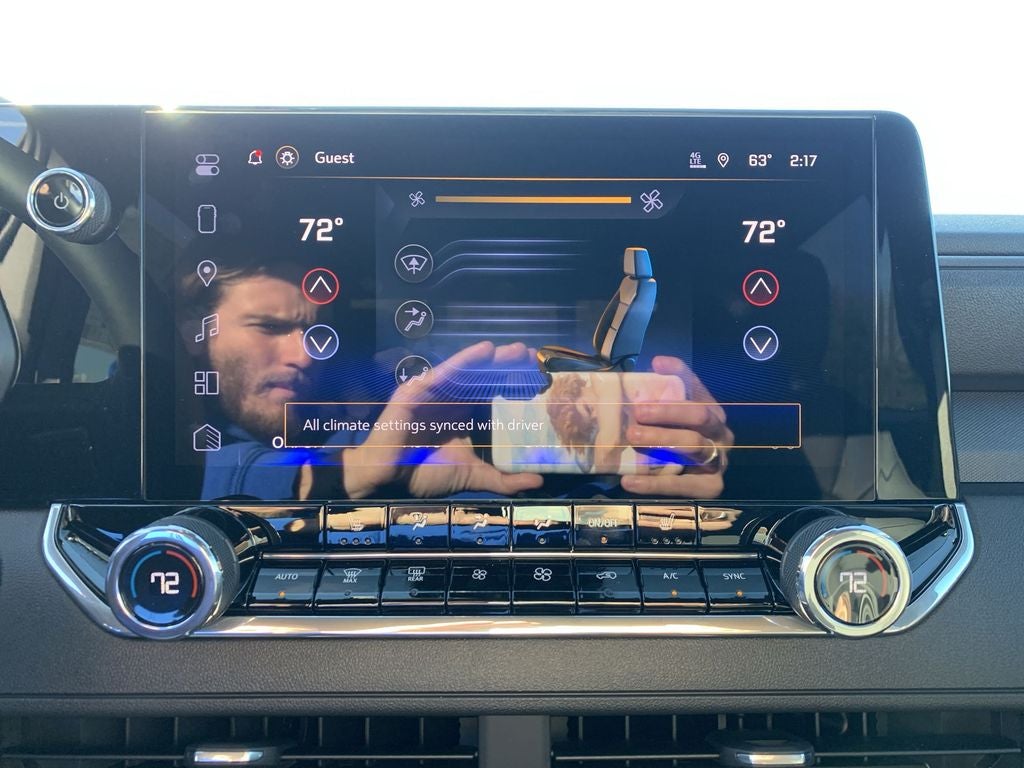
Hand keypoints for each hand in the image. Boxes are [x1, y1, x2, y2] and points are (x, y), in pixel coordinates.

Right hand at [341, 341, 542, 498]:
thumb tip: (538, 482)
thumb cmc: (425, 473)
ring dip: (492, 358)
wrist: (388, 477)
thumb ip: (502, 479)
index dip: (514, 382)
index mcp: (465, 413)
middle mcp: (453, 399)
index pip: (494, 392)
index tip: (540, 376)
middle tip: (533, 356)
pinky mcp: (419, 388)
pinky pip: (445, 371)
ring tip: (516, 350)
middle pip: (485, 376)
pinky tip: (484, 350)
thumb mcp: (472, 475)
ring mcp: (436, 391)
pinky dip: (464, 360)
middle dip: (509, 365)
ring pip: (469, 370)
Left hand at [621, 355, 732, 498]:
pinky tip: (629, 481)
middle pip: (699, 416)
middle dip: (667, 412)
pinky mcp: (710, 487)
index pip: (699, 389)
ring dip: (662, 439)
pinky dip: (654, 484)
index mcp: (713, 413)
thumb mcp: (673, 417)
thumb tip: (658, 362)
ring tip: (632, 436)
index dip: (680, 374)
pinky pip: (682, 485)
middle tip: (637, 412)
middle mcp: (721, 435)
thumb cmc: (676, 444)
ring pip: (693, 446)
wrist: (694, 484)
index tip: (655, 365)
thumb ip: (668, 391)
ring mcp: (719, 461)